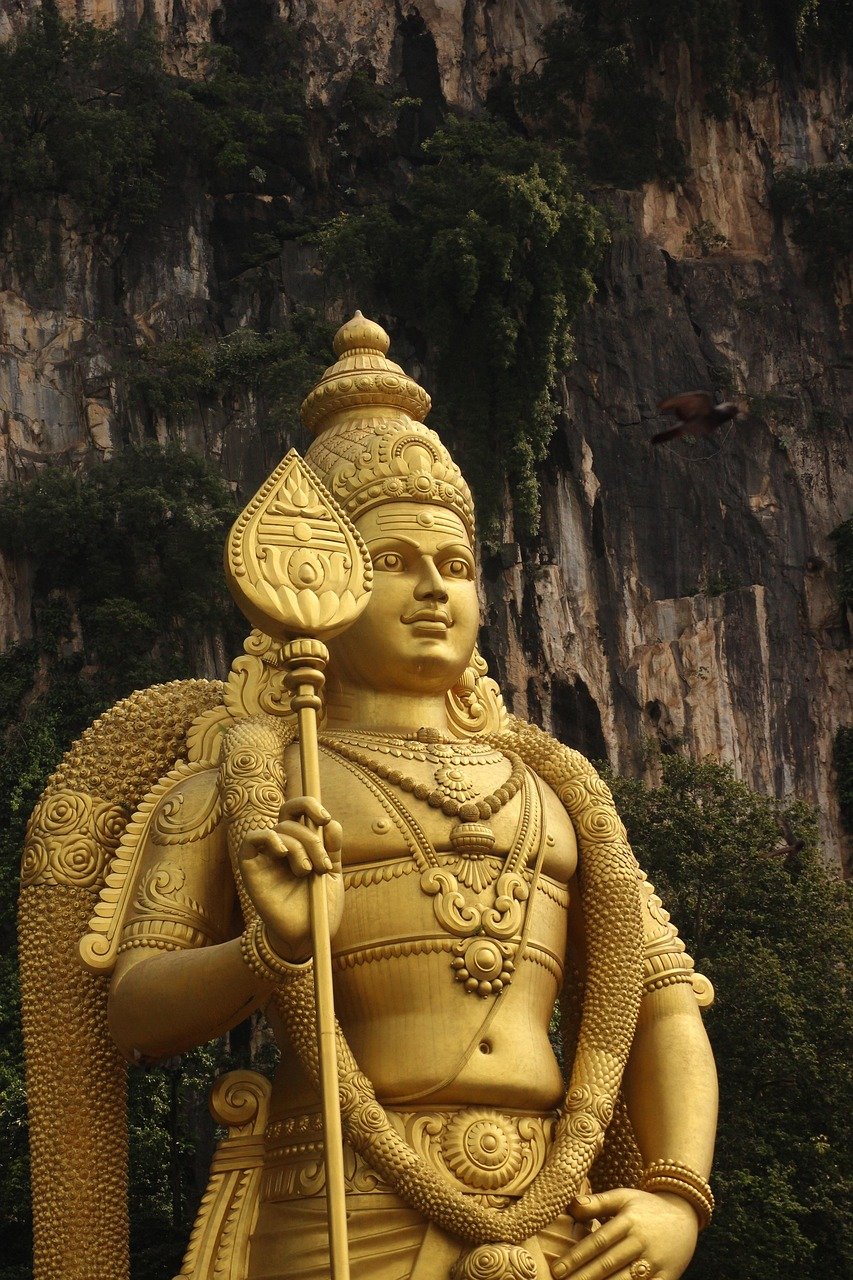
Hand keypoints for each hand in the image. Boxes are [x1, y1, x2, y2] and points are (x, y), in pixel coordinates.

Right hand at [237, 797, 343, 962]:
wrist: (305, 938)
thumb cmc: (318, 908)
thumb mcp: (332, 874)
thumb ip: (331, 848)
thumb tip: (331, 823)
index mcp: (301, 843)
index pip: (297, 811)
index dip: (309, 805)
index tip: (325, 818)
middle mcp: (282, 846)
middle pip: (290, 819)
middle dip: (312, 838)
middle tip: (322, 864)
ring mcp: (266, 857)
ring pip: (279, 830)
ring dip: (299, 847)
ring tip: (308, 872)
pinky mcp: (251, 869)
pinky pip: (251, 841)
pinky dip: (268, 839)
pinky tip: (283, 853)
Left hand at [551, 1189, 698, 1279]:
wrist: (686, 1216)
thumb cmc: (647, 1207)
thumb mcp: (624, 1197)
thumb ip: (597, 1202)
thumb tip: (571, 1205)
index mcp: (628, 1221)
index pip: (598, 1241)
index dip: (576, 1256)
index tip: (557, 1269)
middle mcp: (641, 1242)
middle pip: (608, 1264)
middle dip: (583, 1277)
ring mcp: (655, 1262)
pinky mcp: (667, 1277)